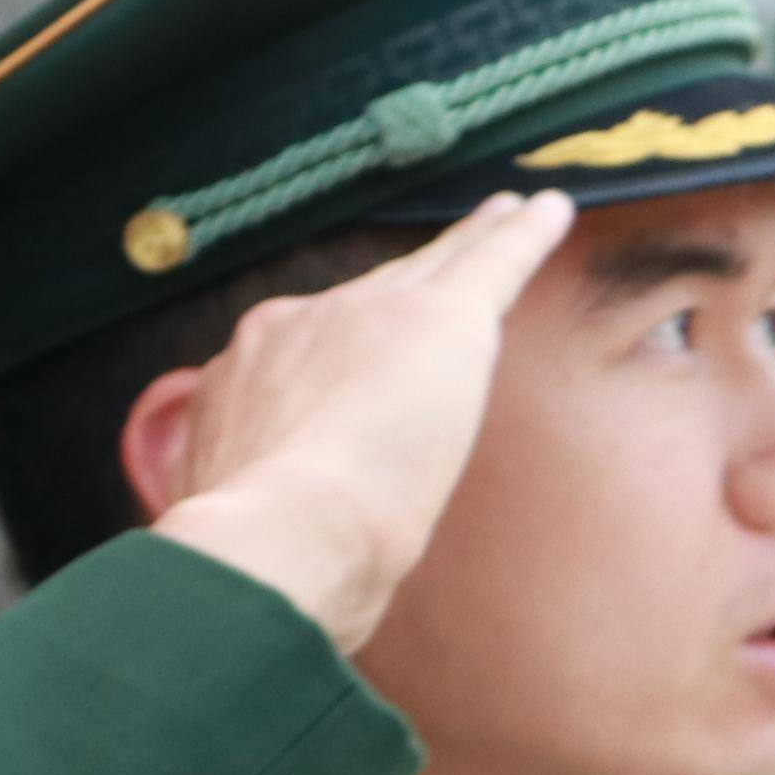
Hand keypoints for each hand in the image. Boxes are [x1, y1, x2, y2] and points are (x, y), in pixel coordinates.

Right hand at [147, 193, 569, 646]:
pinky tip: (549, 214)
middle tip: (447, 248)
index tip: (357, 342)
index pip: (303, 345)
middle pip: (365, 293)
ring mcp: (359, 316)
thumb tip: (247, 551)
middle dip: (405, 274)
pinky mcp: (436, 320)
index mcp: (238, 381)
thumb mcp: (225, 520)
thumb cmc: (257, 560)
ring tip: (506, 218)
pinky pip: (488, 263)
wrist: (280, 540)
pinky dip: (522, 237)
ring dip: (468, 242)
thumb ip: (241, 503)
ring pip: (427, 268)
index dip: (338, 340)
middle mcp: (287, 330)